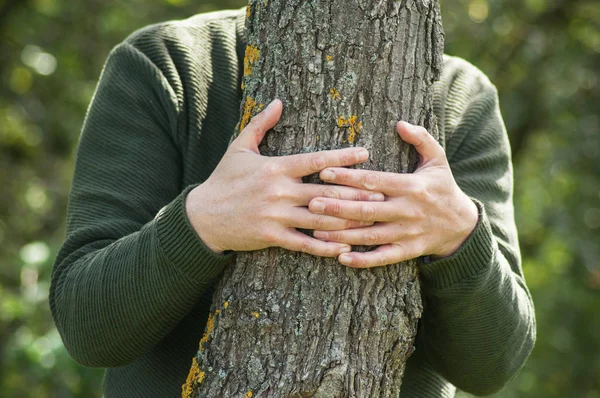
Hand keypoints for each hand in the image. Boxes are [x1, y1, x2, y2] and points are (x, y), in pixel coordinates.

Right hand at [186, 99, 384, 256]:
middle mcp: (279, 191)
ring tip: (371, 220)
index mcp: (275, 167)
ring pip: (319, 219)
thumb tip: (278, 101)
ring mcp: (276, 216)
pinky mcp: (272, 236)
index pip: (315, 160)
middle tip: (382, 191)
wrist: (202, 216)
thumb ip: (260, 124)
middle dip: (355, 192)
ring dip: (347, 220)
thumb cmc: (223, 179)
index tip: (365, 153)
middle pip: (325, 192)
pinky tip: (345, 247)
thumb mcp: (239, 147)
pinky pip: (304, 244)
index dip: (342, 156)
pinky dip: (325, 247)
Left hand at [309, 121, 478, 267]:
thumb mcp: (438, 160)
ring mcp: (407, 233)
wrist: (462, 224)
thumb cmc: (443, 188)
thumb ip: (421, 139)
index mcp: (410, 186)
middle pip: (367, 209)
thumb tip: (400, 123)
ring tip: (316, 232)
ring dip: (342, 235)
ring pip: (370, 235)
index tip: (324, 172)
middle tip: (311, 203)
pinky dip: (363, 260)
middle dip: (337, 207)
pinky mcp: (407, 251)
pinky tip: (341, 259)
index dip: (348, 176)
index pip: (374, 181)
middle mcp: (407, 210)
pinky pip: (383, 258)